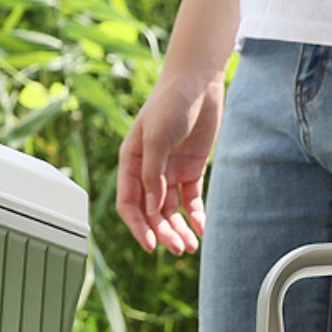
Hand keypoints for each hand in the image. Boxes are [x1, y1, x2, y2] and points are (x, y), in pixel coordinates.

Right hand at [116, 70, 224, 254]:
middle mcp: (149, 170)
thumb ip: (153, 174)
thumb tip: (153, 208)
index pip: (129, 202)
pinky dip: (195, 216)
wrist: (198, 83)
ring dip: (179, 229)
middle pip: (152, 211)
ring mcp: (170, 171)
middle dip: (164, 232)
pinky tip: (201, 229)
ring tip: (189, 246)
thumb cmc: (170, 103)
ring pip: (171, 210)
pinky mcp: (190, 170)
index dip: (138, 225)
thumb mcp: (156, 138)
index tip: (151, 244)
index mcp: (131, 162)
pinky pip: (191, 200)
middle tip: (177, 248)